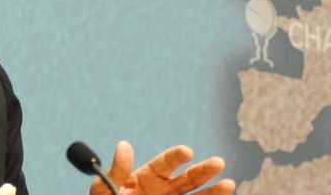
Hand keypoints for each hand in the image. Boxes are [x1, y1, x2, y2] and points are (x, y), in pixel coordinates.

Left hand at [89, 141, 234, 194]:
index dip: (175, 156)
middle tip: (218, 162)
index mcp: (147, 177)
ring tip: (229, 184)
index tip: (186, 151)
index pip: (164, 164)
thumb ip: (117, 171)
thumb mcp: (105, 189)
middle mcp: (164, 190)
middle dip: (202, 170)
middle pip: (187, 179)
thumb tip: (124, 144)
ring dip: (213, 191)